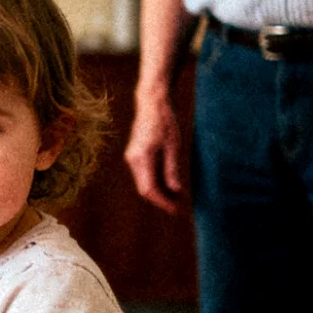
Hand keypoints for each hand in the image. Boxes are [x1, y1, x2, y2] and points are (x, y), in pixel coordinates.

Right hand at [124, 92, 186, 213]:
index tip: (177, 210)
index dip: (163, 202)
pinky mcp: (135, 154)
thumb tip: (175, 191)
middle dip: (162, 199)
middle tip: (180, 206)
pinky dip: (155, 182)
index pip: (150, 189)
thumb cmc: (165, 122)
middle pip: (145, 189)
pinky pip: (144, 174)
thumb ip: (172, 170)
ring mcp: (132, 157)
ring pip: (144, 182)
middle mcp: (133, 160)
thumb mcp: (174, 146)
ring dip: (159, 191)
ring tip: (178, 196)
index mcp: (142, 158)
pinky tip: (169, 183)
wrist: (152, 103)